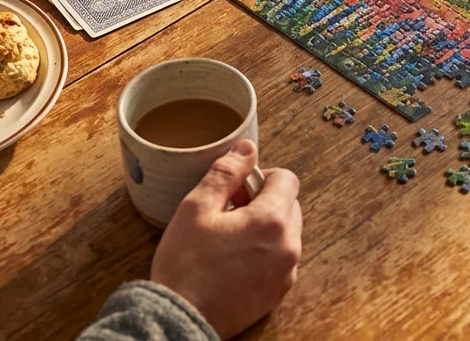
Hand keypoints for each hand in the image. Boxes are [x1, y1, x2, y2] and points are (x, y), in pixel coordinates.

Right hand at [151, 140, 301, 338]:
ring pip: (285, 233)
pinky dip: (264, 253)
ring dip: (264, 228)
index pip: (287, 179)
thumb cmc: (185, 265)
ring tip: (228, 238)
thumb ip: (225, 173)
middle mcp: (288, 247)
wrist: (180, 320)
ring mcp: (286, 273)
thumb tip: (246, 149)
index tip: (238, 188)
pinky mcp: (278, 294)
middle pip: (289, 206)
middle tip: (228, 212)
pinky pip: (280, 260)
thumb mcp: (196, 207)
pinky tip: (233, 260)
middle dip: (263, 201)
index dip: (261, 176)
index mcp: (272, 221)